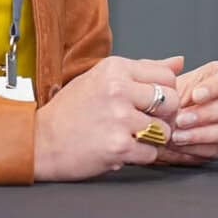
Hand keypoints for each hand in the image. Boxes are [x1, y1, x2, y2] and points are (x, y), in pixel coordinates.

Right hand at [34, 54, 185, 179]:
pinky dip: (141, 155)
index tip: (152, 103)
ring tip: (131, 136)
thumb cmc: (71, 110)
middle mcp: (118, 90)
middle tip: (146, 122)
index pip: (167, 77)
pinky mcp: (118, 146)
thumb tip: (179, 62)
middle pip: (172, 101)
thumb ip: (143, 70)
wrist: (39, 141)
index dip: (166, 92)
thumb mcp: (103, 78)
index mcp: (115, 69)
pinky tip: (122, 149)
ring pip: (164, 130)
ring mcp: (119, 119)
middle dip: (165, 116)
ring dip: (153, 138)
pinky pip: (151, 152)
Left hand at [155, 59, 217, 166]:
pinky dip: (199, 148)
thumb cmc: (162, 102)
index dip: (217, 86)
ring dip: (204, 133)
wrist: (154, 127)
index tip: (195, 95)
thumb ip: (166, 70)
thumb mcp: (161, 83)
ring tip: (178, 135)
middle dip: (209, 113)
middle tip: (183, 119)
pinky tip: (182, 145)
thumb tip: (178, 61)